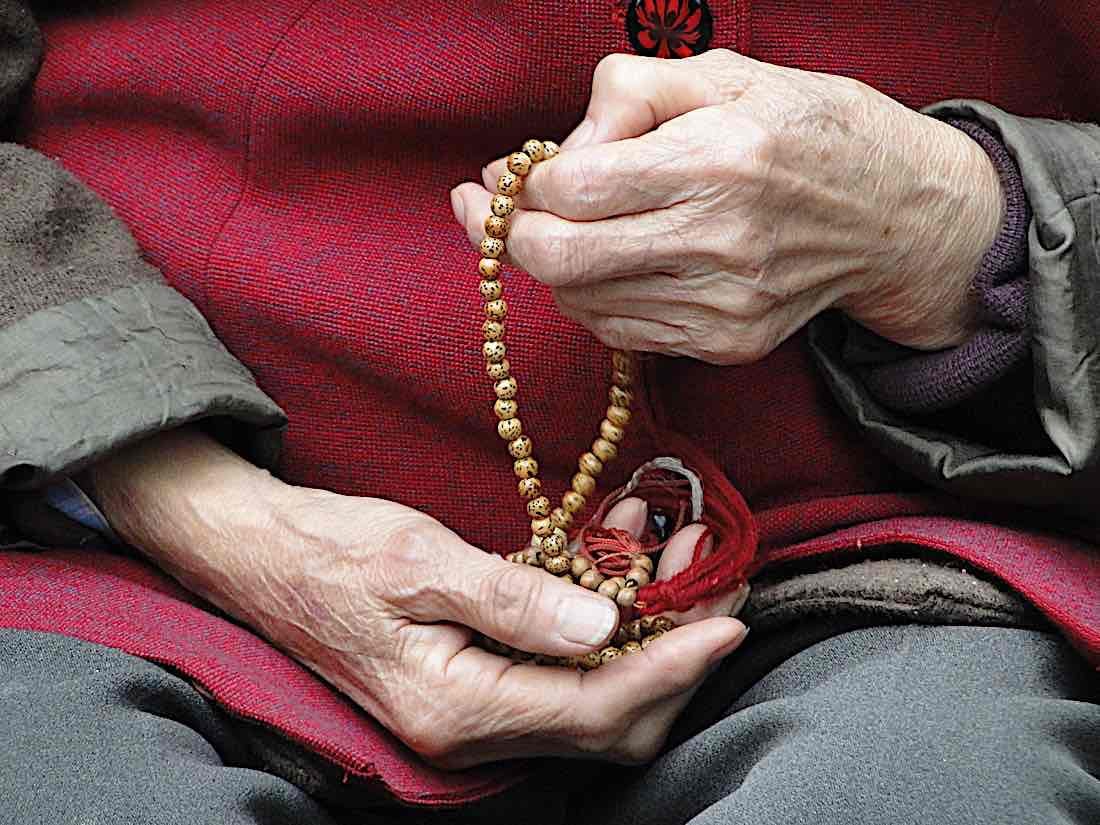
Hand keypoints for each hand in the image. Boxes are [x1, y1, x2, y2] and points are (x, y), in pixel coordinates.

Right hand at [87, 428, 747, 768]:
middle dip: (675, 652)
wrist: (257, 553)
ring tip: (678, 552)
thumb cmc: (328, 549)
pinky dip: (603, 619)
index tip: (728, 618)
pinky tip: (618, 551)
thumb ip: (513, 598)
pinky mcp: (475, 678)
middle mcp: (473, 726)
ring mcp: (474, 708)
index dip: (672, 665)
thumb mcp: (418, 559)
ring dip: (647, 632)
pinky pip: (560, 666)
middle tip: (715, 573)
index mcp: (457, 707)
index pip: (595, 705)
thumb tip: (603, 623)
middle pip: (610, 718)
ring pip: (594, 696)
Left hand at [450, 49, 1003, 363]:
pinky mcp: (728, 342)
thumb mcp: (726, 73)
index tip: (501, 174)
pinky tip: (606, 262)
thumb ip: (627, 93)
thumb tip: (552, 155)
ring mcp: (724, 305)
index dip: (519, 184)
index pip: (573, 188)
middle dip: (504, 235)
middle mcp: (721, 242)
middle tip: (484, 210)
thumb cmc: (808, 129)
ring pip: (581, 301)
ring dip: (551, 264)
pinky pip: (620, 331)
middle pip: (561, 259)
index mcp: (718, 160)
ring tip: (564, 227)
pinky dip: (591, 297)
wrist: (896, 215)